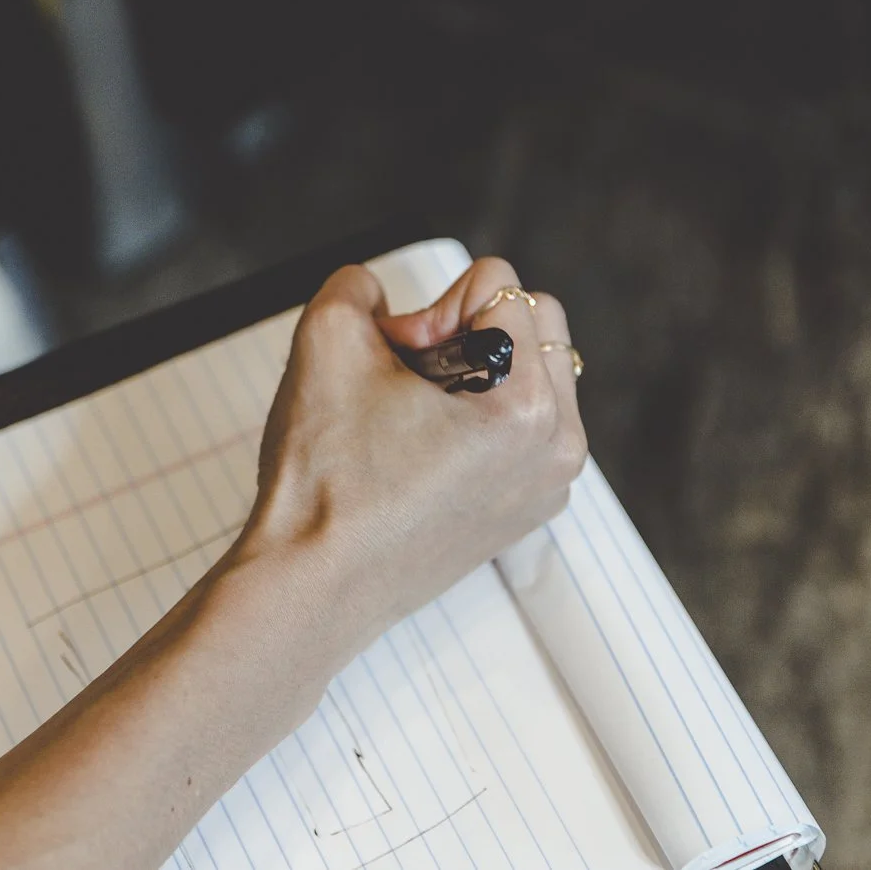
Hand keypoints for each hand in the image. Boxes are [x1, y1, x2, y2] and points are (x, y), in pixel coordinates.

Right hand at [231, 257, 587, 653]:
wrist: (311, 585)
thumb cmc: (325, 483)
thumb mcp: (327, 342)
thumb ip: (356, 286)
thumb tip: (378, 295)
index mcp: (529, 408)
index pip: (499, 284)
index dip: (431, 308)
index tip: (395, 359)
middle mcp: (559, 447)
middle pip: (537, 321)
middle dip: (467, 329)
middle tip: (406, 375)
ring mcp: (549, 484)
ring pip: (535, 370)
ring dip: (478, 368)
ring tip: (415, 411)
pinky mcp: (528, 506)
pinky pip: (526, 423)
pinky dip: (483, 413)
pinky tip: (426, 445)